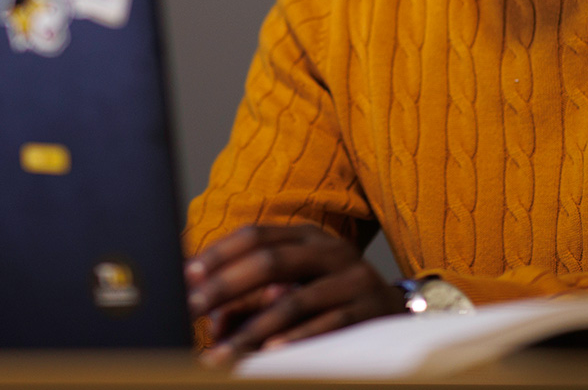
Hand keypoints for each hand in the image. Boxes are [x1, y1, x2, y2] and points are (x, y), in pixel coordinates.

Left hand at [184, 224, 403, 364]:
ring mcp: (352, 279)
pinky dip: (298, 338)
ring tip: (222, 351)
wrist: (399, 309)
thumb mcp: (296, 284)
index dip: (219, 253)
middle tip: (192, 308)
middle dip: (226, 286)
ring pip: (294, 300)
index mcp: (307, 236)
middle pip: (270, 261)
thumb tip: (212, 320)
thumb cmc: (334, 296)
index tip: (188, 274)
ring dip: (252, 329)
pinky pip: (329, 324)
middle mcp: (330, 251)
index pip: (256, 235)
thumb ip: (254, 297)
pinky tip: (271, 351)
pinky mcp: (369, 309)